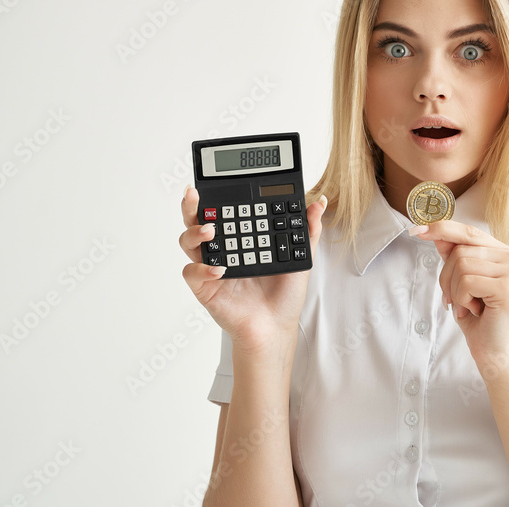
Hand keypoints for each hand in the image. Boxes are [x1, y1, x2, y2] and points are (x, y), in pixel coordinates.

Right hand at [178, 186, 326, 353]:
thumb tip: (320, 202)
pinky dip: (201, 269)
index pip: (223, 210)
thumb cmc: (284, 294)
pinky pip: (192, 274)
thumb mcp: (301, 257)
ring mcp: (211, 266)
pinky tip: (218, 269)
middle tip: (194, 195)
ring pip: (188, 242)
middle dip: (191, 205)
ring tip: (211, 230)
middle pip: (196, 220)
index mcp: (240, 237)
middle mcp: (223, 248)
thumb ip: (308, 229)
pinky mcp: (204, 288)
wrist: (277, 326)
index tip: (211, 182)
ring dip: (195, 232)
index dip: (213, 195)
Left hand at [409, 221, 508, 371]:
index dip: (442, 229)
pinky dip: (461, 299)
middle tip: (455, 300)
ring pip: (461, 264)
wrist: (493, 350)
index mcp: (503, 252)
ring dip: (454, 290)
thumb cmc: (478, 317)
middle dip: (447, 277)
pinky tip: (474, 310)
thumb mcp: (460, 282)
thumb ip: (453, 256)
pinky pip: (466, 282)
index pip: (469, 232)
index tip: (417, 230)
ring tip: (467, 306)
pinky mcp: (507, 287)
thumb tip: (436, 233)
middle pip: (460, 250)